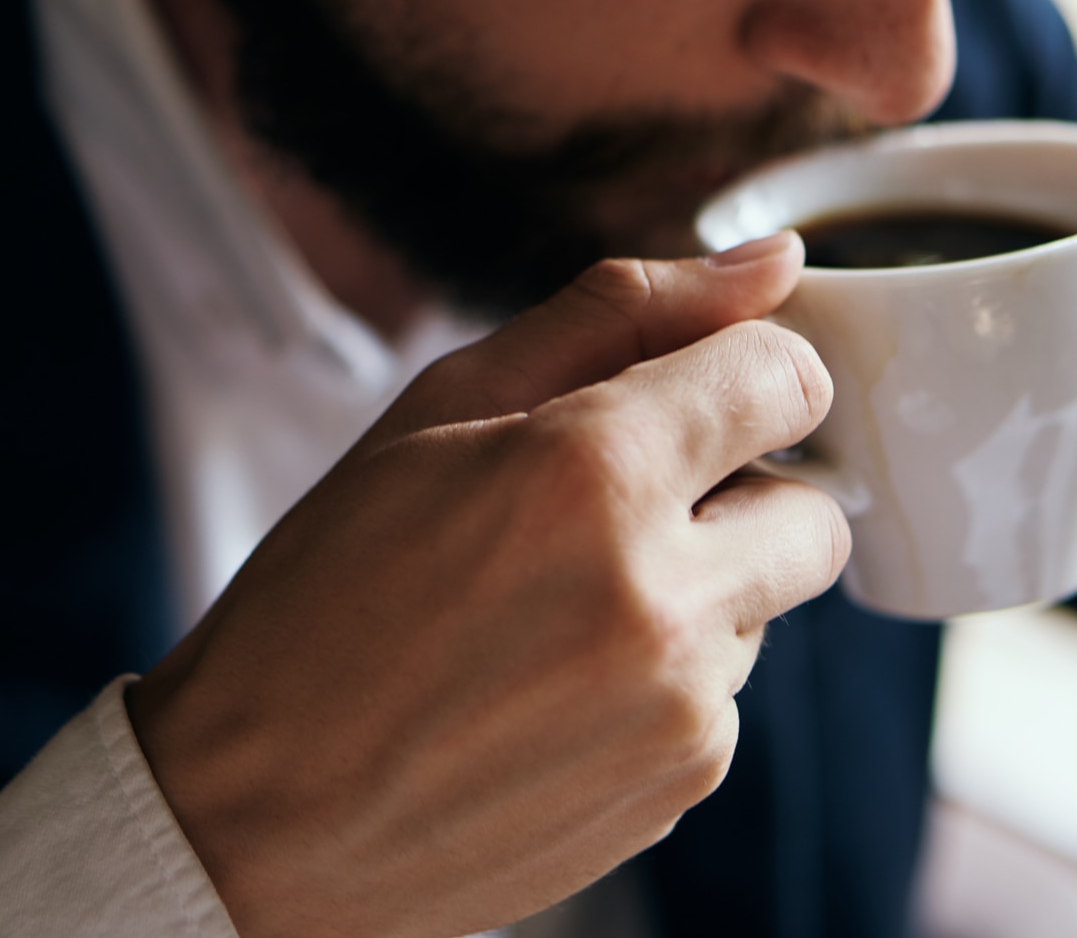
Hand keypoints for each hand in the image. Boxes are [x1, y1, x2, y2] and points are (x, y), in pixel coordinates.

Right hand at [127, 231, 848, 937]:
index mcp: (592, 473)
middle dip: (747, 492)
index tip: (703, 393)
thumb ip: (620, 313)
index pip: (788, 377)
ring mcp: (681, 709)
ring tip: (559, 612)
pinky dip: (669, 677)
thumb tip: (774, 262)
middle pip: (816, 509)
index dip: (750, 372)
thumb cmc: (327, 595)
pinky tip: (556, 688)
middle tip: (626, 508)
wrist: (260, 813)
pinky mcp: (683, 785)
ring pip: (769, 606)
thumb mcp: (440, 411)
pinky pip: (725, 697)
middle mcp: (661, 598)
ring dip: (701, 589)